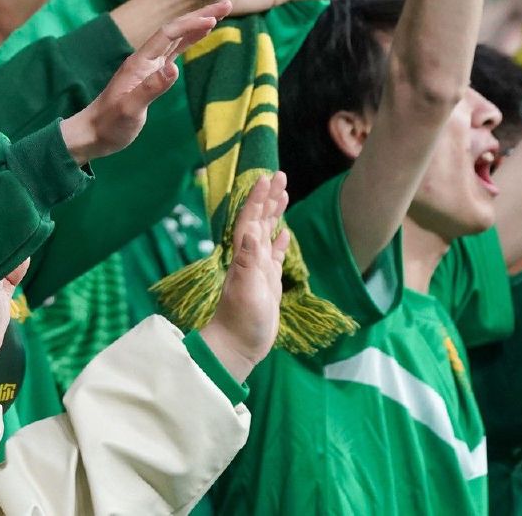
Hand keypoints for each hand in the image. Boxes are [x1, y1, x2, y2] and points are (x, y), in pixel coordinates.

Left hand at [59, 5, 225, 163]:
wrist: (92, 132)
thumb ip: (151, 88)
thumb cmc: (110, 125)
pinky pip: (174, 50)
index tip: (213, 19)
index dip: (190, 25)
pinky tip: (200, 34)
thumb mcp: (130, 109)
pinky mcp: (151, 75)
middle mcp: (144, 59)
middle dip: (200, 15)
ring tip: (219, 14)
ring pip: (176, 38)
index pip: (168, 35)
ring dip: (197, 24)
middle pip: (175, 30)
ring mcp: (148, 66)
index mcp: (139, 63)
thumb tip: (174, 67)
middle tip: (227, 4)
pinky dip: (189, 40)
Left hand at [200, 172, 289, 382]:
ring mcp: (259, 269)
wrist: (237, 346)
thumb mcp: (247, 290)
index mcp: (245, 255)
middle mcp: (250, 257)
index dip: (258, 198)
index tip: (266, 177)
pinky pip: (274, 255)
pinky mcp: (268, 282)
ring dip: (274, 213)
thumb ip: (248, 261)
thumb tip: (250, 230)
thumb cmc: (242, 321)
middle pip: (260, 219)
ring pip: (267, 233)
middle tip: (279, 175)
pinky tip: (284, 233)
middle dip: (268, 197)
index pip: (252, 219)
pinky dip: (279, 241)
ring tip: (283, 193)